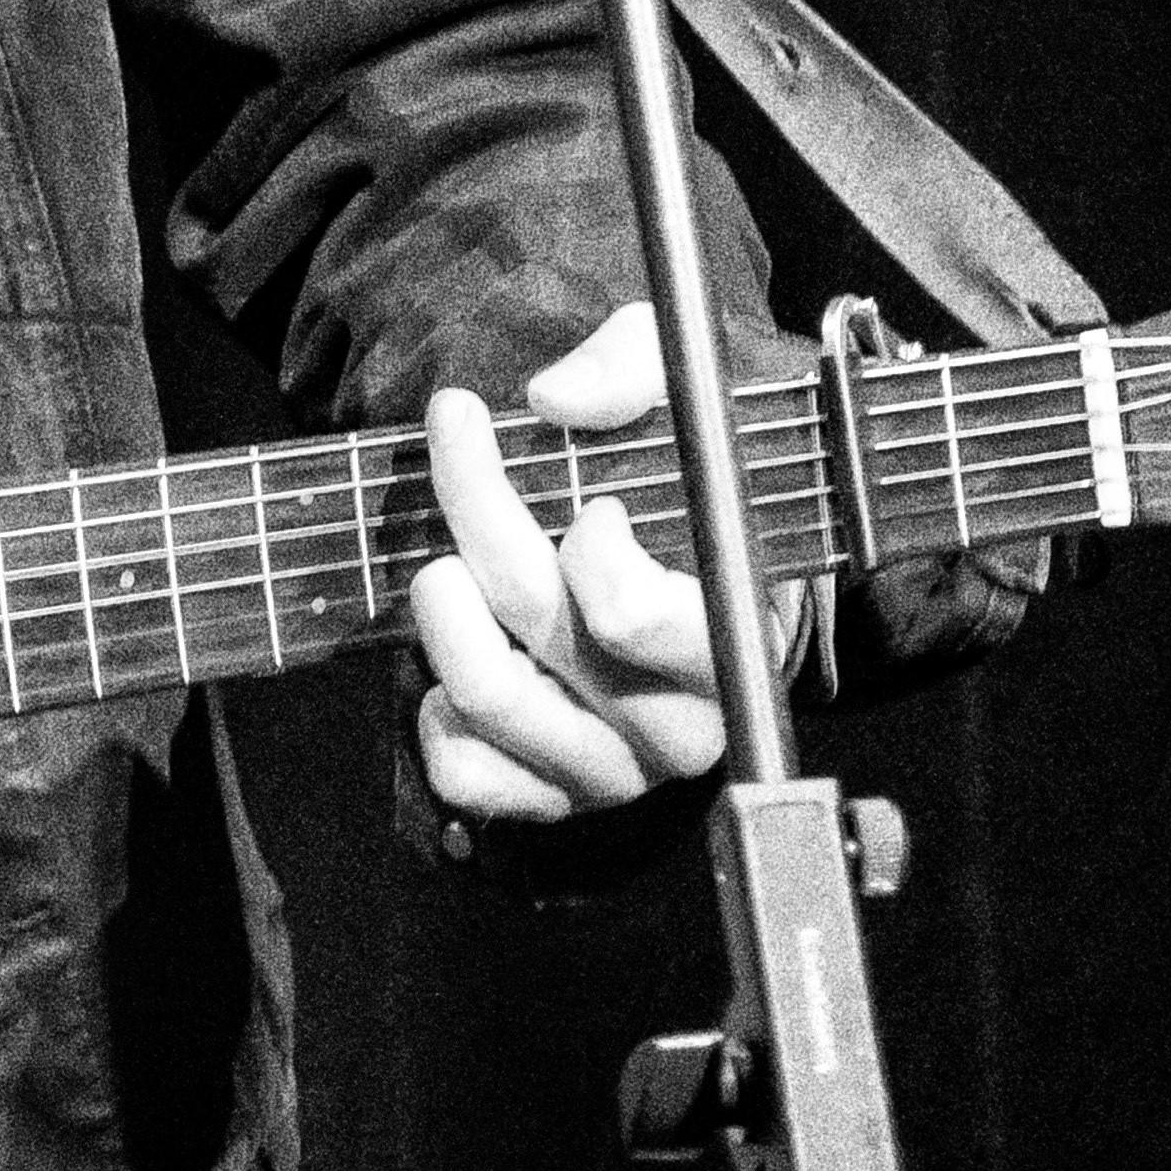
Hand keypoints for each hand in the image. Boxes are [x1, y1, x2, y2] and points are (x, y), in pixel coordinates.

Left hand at [407, 299, 802, 824]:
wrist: (698, 571)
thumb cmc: (693, 478)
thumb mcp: (685, 397)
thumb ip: (632, 373)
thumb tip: (556, 399)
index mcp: (731, 638)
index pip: (629, 612)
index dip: (589, 540)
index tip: (590, 494)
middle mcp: (682, 723)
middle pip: (540, 623)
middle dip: (479, 511)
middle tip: (459, 437)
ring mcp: (616, 769)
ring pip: (489, 696)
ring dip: (443, 608)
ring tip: (446, 561)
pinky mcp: (556, 797)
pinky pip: (467, 774)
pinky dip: (439, 715)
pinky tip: (461, 659)